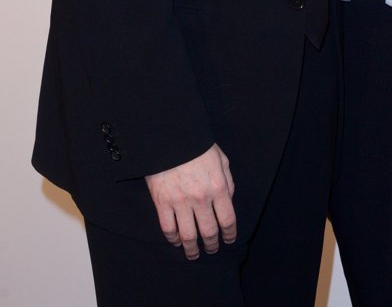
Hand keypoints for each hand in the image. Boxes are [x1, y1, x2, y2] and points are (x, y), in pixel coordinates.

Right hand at [145, 143, 236, 258]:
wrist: (171, 137)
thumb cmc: (198, 146)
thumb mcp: (221, 159)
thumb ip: (227, 181)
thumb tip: (228, 201)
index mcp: (218, 187)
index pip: (227, 220)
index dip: (229, 234)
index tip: (229, 240)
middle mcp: (201, 198)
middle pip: (209, 232)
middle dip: (212, 245)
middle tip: (211, 249)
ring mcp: (180, 202)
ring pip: (188, 236)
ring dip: (192, 249)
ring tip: (194, 254)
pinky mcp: (162, 203)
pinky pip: (168, 229)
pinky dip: (173, 239)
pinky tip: (177, 242)